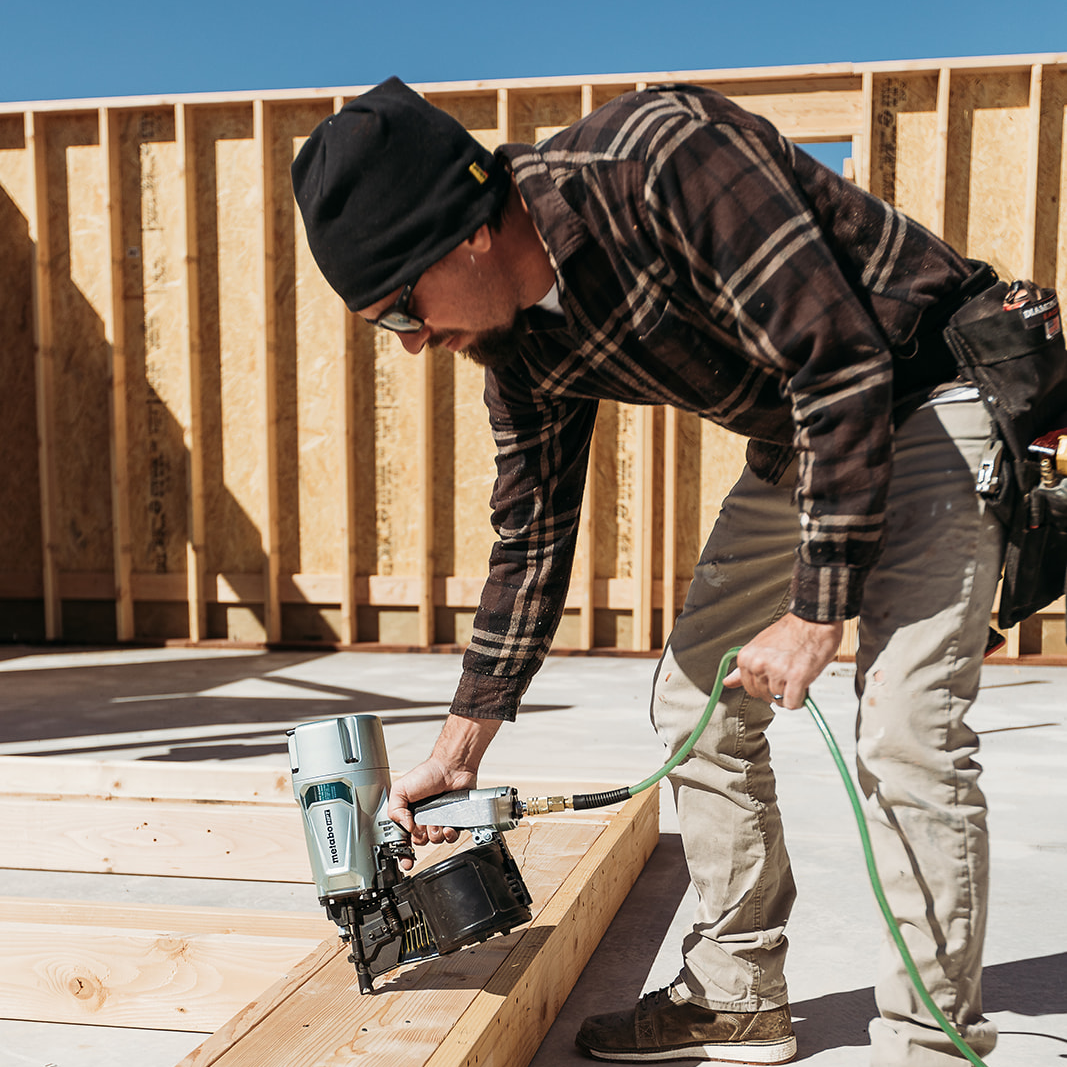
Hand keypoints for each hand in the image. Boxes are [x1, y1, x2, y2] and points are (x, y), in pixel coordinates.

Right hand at [388, 714, 501, 866]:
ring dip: (435, 833)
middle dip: (421, 837)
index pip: (403, 838)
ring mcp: (439, 820)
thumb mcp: (400, 789)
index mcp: (409, 814)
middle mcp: (423, 819)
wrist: (451, 767)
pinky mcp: (454, 821)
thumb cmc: (427, 773)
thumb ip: (394, 810)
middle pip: (420, 842)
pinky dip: (450, 834)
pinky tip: (448, 826)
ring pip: (436, 841)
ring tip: (436, 821)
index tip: (405, 860)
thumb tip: (406, 829)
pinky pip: (452, 837)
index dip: (403, 851)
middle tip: (422, 825)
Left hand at [723, 613, 843, 708]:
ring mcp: (777, 671)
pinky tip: (803, 687)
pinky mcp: (796, 677)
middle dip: (777, 690)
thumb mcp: (760, 646)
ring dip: (790, 693)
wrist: (813, 621)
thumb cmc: (790, 632)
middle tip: (788, 675)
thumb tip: (727, 682)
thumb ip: (745, 667)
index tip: (774, 677)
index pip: (749, 688)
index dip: (765, 686)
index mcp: (746, 658)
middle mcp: (758, 665)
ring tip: (796, 675)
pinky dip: (799, 700)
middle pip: (764, 696)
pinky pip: (792, 703)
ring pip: (779, 700)